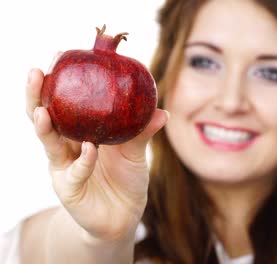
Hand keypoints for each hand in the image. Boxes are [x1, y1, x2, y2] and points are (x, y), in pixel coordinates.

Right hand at [25, 64, 167, 242]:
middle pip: (43, 117)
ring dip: (44, 125)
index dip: (57, 81)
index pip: (63, 102)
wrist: (124, 215)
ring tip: (42, 110)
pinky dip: (83, 160)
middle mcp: (66, 145)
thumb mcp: (136, 152)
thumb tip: (161, 112)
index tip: (58, 56)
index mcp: (81, 131)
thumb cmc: (127, 179)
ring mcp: (63, 166)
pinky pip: (74, 171)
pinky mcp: (67, 188)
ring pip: (48, 142)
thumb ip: (143, 133)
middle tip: (35, 73)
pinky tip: (90, 149)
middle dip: (35, 95)